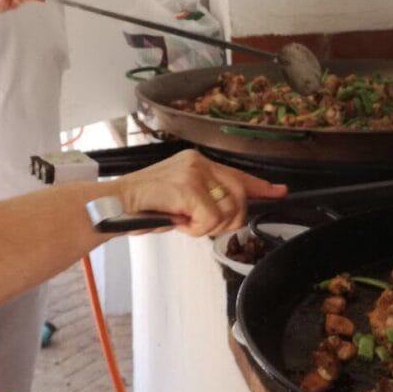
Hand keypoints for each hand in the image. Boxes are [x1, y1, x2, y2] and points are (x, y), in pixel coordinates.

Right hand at [113, 150, 287, 237]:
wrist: (112, 205)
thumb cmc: (142, 207)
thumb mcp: (180, 200)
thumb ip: (204, 200)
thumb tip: (229, 212)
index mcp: (197, 163)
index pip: (237, 174)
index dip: (261, 187)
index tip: (280, 192)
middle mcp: (199, 162)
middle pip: (239, 196)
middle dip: (228, 220)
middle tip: (201, 227)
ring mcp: (193, 172)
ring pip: (227, 210)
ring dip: (207, 227)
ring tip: (183, 222)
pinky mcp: (187, 186)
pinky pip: (210, 218)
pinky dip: (196, 229)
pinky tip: (178, 222)